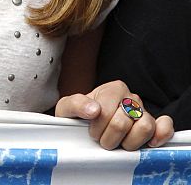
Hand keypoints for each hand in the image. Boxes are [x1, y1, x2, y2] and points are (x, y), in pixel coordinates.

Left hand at [56, 80, 173, 149]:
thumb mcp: (67, 108)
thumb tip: (93, 109)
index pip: (107, 111)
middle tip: (103, 140)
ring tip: (120, 143)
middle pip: (124, 121)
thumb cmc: (79, 116)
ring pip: (145, 127)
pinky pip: (165, 127)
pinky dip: (160, 135)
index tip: (91, 131)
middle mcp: (131, 98)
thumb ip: (76, 104)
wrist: (89, 125)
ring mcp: (144, 112)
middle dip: (110, 137)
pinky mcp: (154, 127)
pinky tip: (149, 143)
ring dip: (129, 142)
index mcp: (113, 89)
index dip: (97, 126)